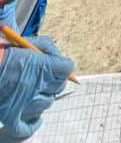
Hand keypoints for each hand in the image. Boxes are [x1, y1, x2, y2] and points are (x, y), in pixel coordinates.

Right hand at [0, 7, 74, 138]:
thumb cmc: (5, 52)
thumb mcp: (28, 42)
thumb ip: (46, 47)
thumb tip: (57, 56)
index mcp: (42, 67)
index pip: (66, 69)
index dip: (65, 65)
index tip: (62, 64)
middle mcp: (36, 87)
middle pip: (59, 86)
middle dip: (57, 79)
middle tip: (49, 75)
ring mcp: (24, 103)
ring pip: (47, 103)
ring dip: (46, 96)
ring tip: (39, 91)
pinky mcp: (11, 115)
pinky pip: (24, 128)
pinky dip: (32, 126)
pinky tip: (37, 121)